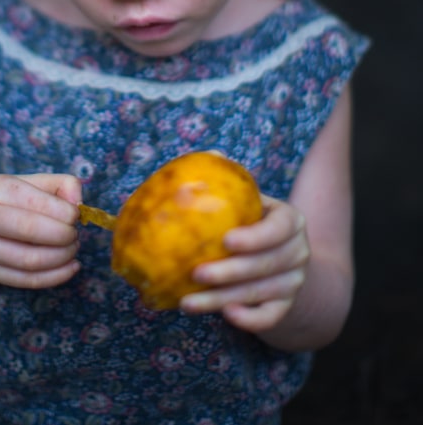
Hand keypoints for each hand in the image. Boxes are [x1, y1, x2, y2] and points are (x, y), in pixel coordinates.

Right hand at [0, 172, 81, 289]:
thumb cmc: (17, 201)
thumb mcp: (37, 183)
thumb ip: (64, 185)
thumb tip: (78, 206)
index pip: (34, 202)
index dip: (63, 212)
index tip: (76, 216)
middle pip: (29, 230)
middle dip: (63, 235)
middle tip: (75, 234)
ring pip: (30, 260)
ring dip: (62, 257)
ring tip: (72, 248)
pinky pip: (27, 280)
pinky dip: (56, 276)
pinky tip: (71, 266)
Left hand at [179, 195, 308, 333]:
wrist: (279, 252)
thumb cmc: (253, 220)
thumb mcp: (251, 201)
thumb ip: (234, 186)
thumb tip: (205, 167)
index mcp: (291, 221)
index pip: (278, 229)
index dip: (254, 237)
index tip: (226, 241)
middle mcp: (298, 252)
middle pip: (265, 265)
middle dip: (229, 272)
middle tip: (196, 273)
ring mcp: (294, 281)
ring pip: (259, 293)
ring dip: (222, 299)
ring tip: (189, 301)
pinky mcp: (286, 305)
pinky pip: (269, 317)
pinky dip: (249, 320)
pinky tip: (224, 314)